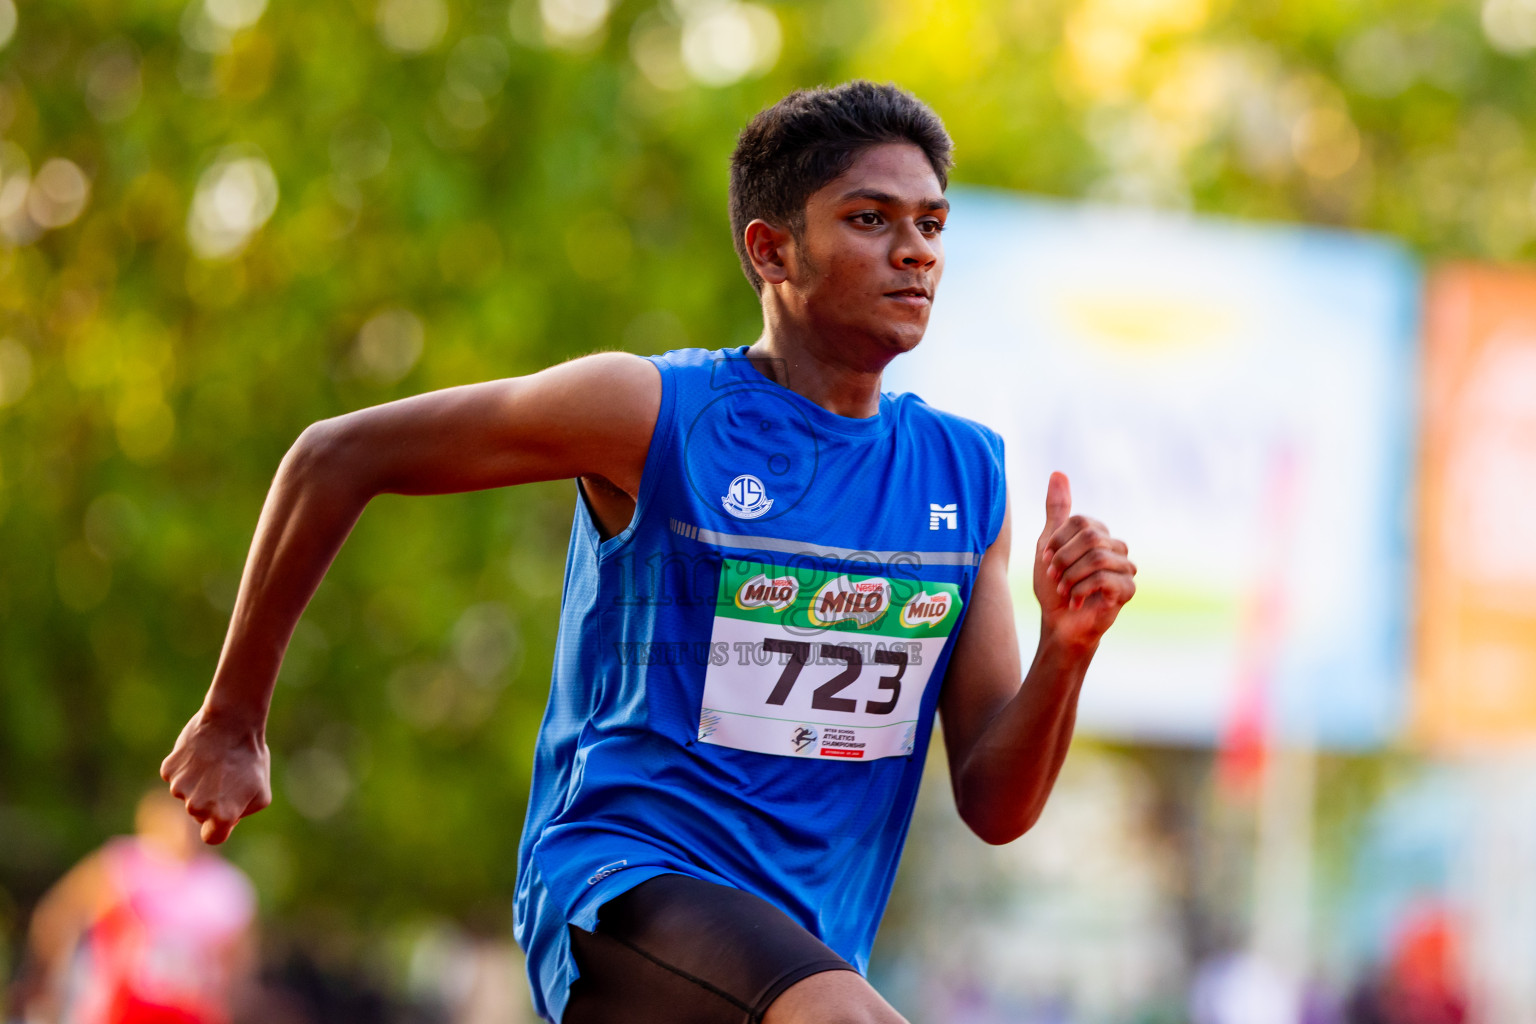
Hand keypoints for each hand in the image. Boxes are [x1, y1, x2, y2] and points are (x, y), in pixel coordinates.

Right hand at [160, 706, 271, 844]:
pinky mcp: (169, 769)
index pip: (212, 837)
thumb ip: (242, 813)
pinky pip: (176, 775)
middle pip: (199, 813)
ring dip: (198, 782)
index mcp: (220, 816)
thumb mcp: (261, 793)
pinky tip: (202, 753)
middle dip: (211, 800)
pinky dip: (186, 767)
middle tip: (226, 776)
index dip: (219, 827)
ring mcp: (179, 788)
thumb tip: (226, 821)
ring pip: (186, 794)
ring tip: (215, 762)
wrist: (233, 721)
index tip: (224, 814)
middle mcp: (196, 807)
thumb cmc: (251, 758)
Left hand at [1034, 472, 1135, 651]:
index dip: (1058, 541)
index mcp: (1099, 534)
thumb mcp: (1048, 544)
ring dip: (1071, 576)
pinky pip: (1105, 579)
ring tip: (1064, 590)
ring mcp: (1125, 568)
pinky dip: (1081, 590)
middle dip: (1064, 559)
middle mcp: (1116, 547)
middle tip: (1054, 577)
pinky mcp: (1128, 590)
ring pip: (1097, 558)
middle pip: (1091, 537)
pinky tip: (1075, 601)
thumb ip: (1057, 511)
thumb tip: (1058, 473)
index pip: (1080, 521)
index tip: (1047, 560)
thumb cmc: (1054, 586)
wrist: (1060, 623)